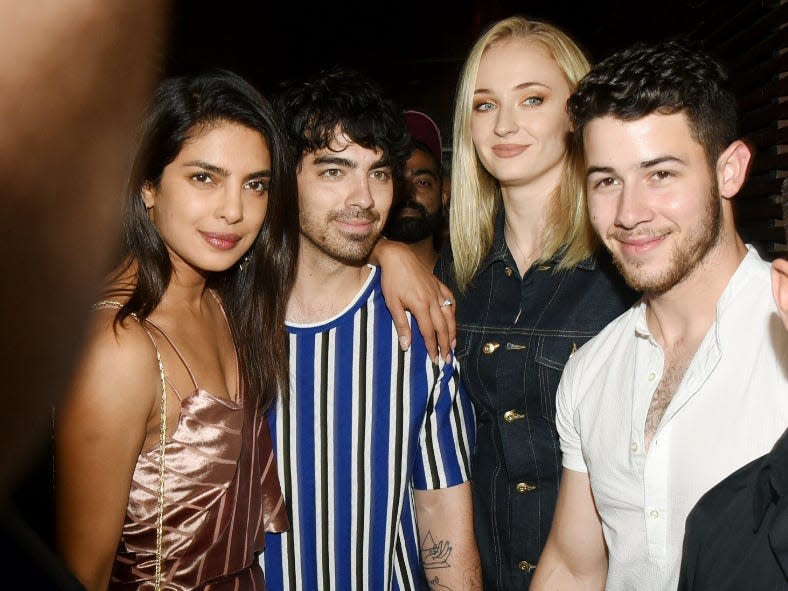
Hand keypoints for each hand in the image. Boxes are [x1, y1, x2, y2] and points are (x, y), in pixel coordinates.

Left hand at [372, 239, 455, 362]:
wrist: (398, 257)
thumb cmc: (391, 280)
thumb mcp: (392, 303)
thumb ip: (401, 325)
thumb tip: (407, 346)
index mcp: (421, 306)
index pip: (430, 332)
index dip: (433, 347)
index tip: (435, 360)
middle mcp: (433, 300)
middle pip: (443, 327)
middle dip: (446, 345)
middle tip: (448, 359)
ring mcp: (438, 291)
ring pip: (450, 315)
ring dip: (453, 331)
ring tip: (453, 344)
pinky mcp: (439, 284)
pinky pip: (451, 300)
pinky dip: (453, 311)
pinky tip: (452, 318)